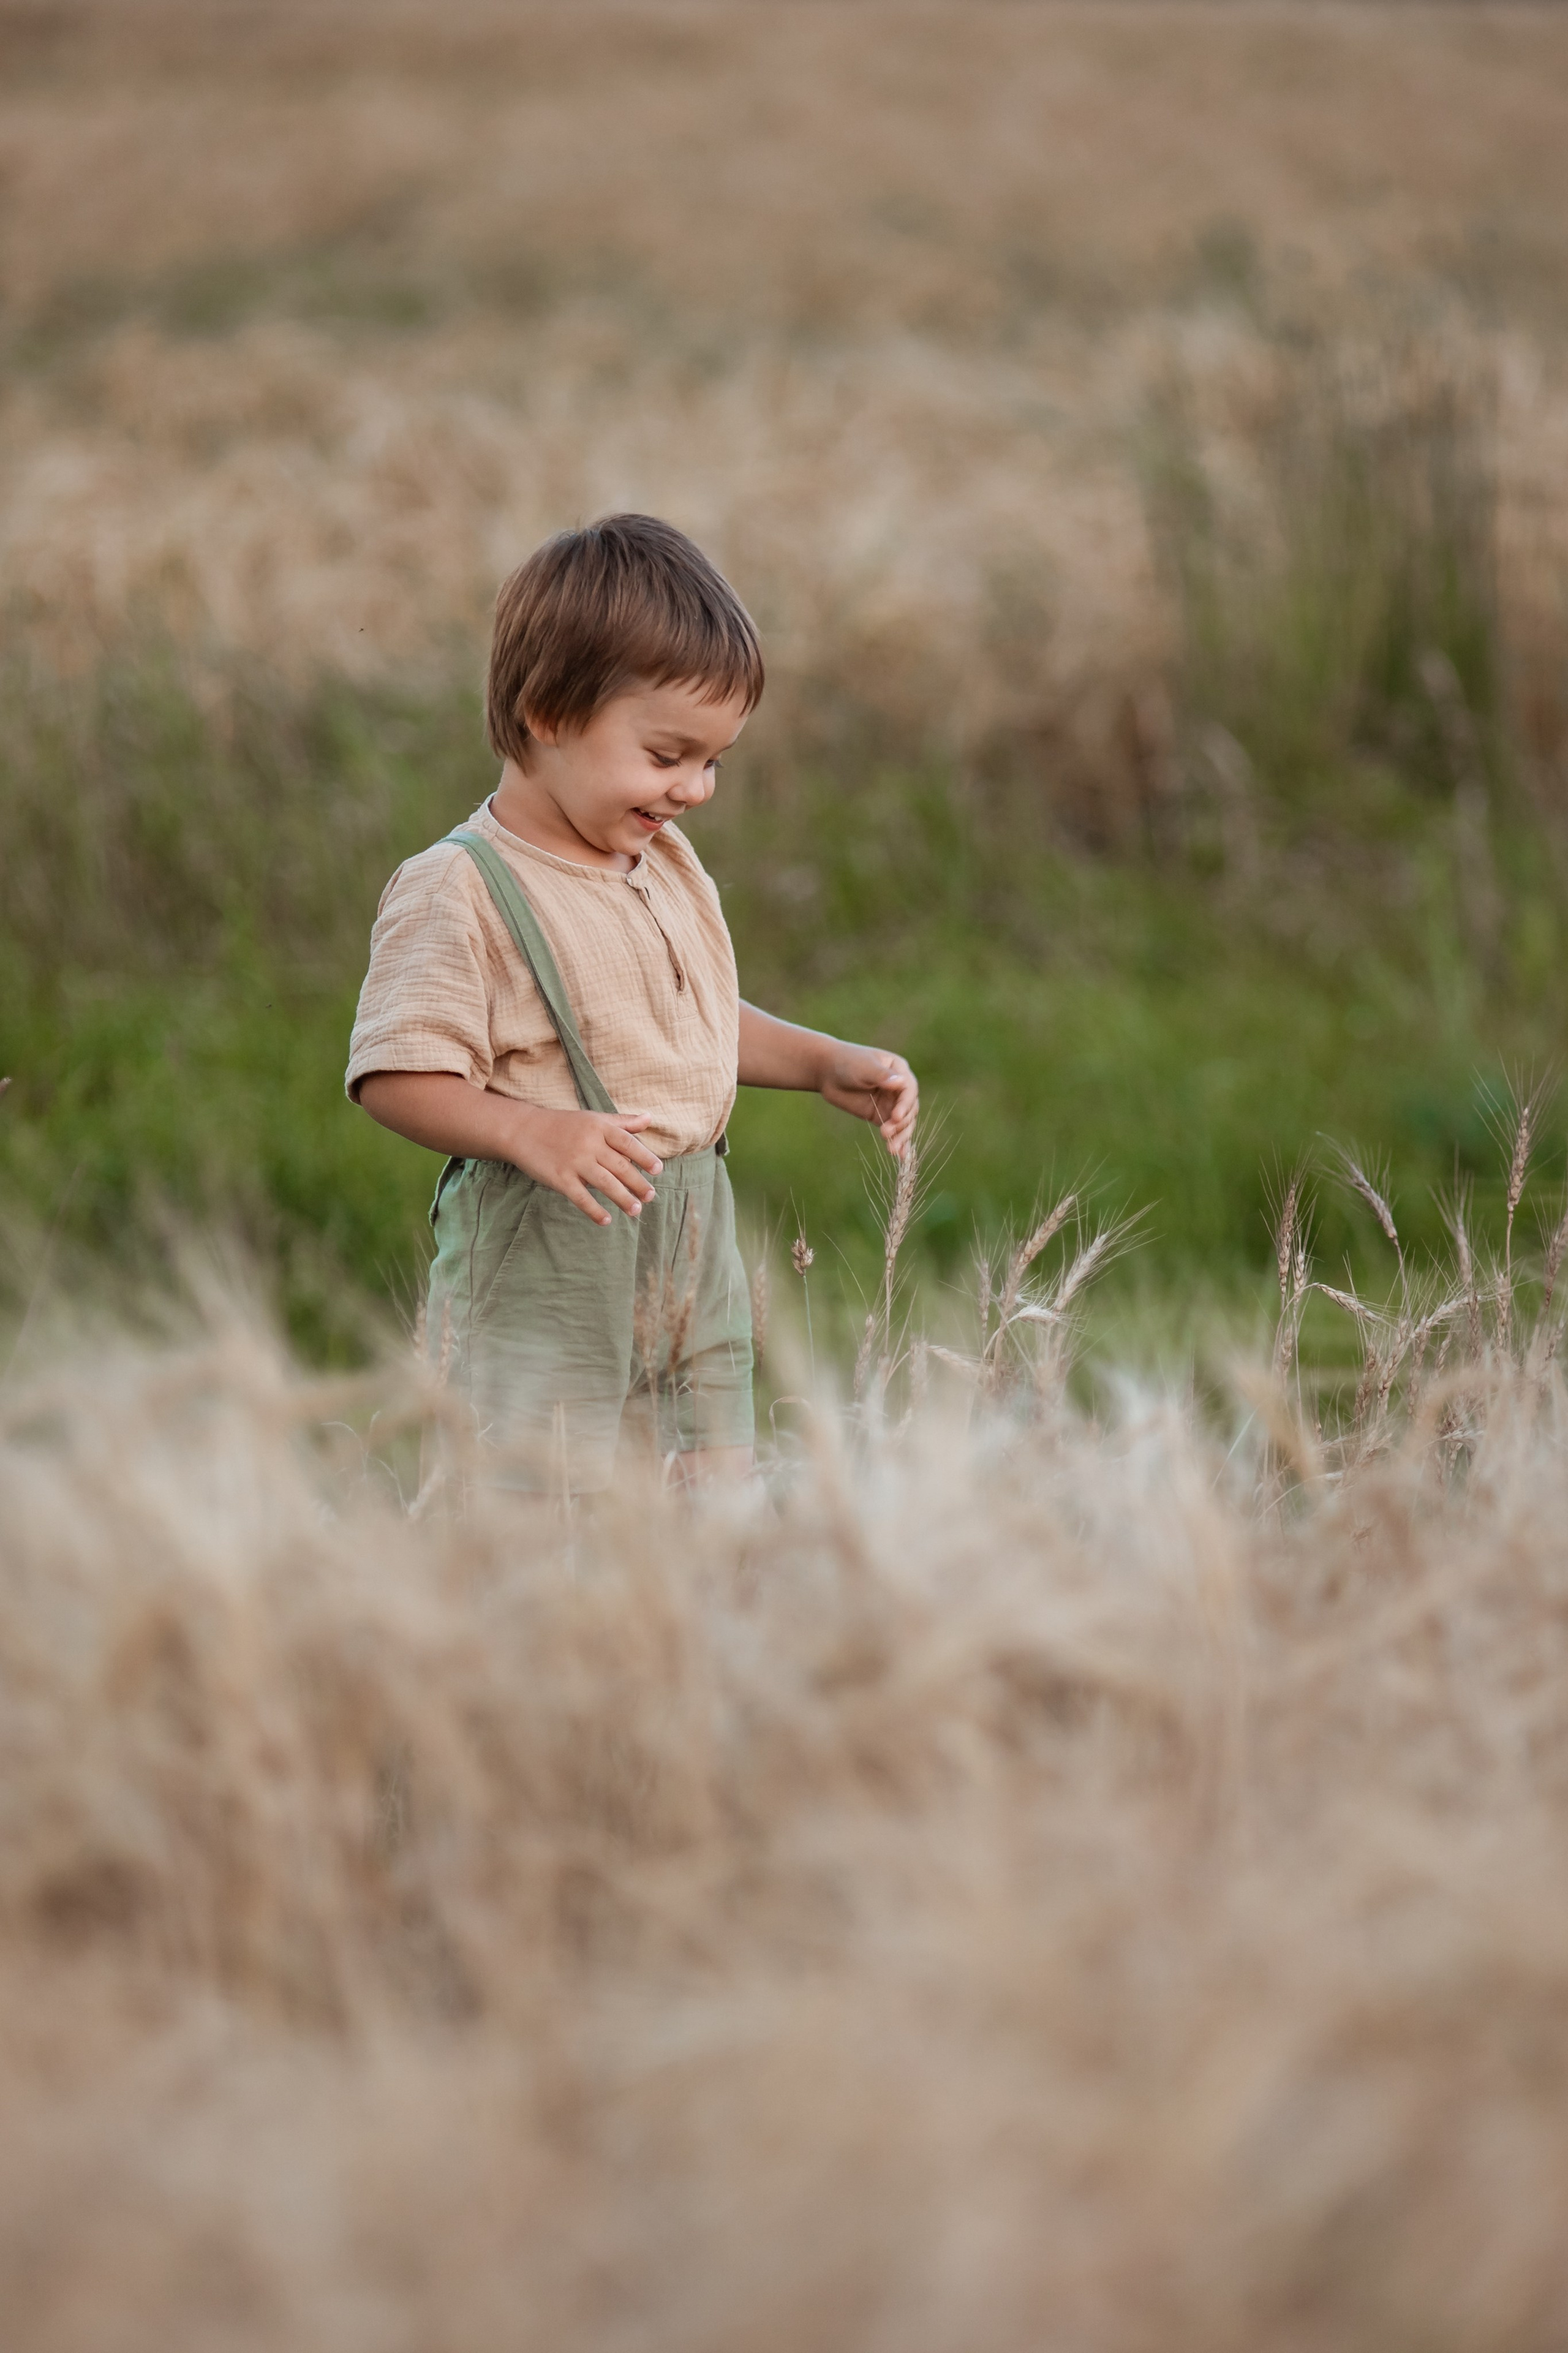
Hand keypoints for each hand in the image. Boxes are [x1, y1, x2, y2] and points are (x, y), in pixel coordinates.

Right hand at [506, 1104, 662, 1224]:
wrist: (523, 1130)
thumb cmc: (563, 1125)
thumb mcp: (593, 1118)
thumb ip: (622, 1122)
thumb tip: (650, 1118)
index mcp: (599, 1128)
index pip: (627, 1143)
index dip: (645, 1157)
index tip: (658, 1170)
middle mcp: (588, 1144)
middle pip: (620, 1166)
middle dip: (637, 1183)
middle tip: (650, 1196)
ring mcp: (574, 1162)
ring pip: (605, 1183)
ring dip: (622, 1198)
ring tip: (635, 1211)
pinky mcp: (559, 1178)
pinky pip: (581, 1197)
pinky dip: (594, 1210)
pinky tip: (606, 1220)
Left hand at [819, 1042, 918, 1156]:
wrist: (827, 1071)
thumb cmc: (847, 1062)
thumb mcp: (863, 1067)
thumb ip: (881, 1075)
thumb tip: (901, 1082)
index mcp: (899, 1070)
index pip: (909, 1090)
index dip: (905, 1105)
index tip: (896, 1117)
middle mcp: (899, 1088)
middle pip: (909, 1109)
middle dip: (901, 1123)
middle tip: (885, 1133)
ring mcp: (891, 1103)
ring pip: (904, 1122)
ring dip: (901, 1136)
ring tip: (892, 1149)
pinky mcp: (881, 1115)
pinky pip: (893, 1129)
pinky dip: (897, 1141)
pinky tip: (899, 1155)